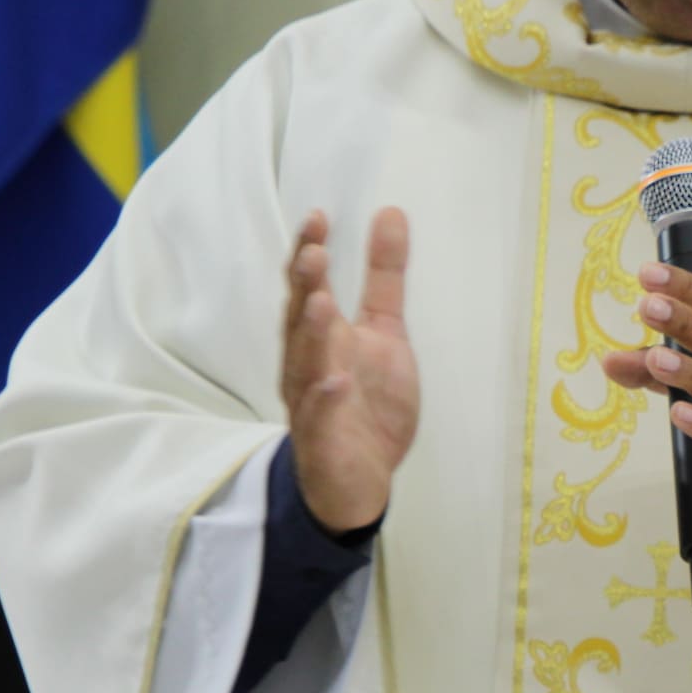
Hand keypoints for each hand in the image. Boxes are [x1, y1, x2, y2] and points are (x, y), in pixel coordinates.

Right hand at [282, 208, 419, 533]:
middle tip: (314, 253)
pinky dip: (326, 400)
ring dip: (311, 335)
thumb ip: (385, 277)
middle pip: (300, 320)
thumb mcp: (385, 332)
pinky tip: (337, 382)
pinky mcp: (323, 441)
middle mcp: (307, 363)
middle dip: (305, 288)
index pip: (309, 287)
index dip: (309, 252)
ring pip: (305, 365)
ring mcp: (311, 402)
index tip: (318, 218)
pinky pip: (320, 419)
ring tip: (322, 302)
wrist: (358, 479)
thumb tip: (391, 213)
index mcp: (320, 335)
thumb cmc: (366, 400)